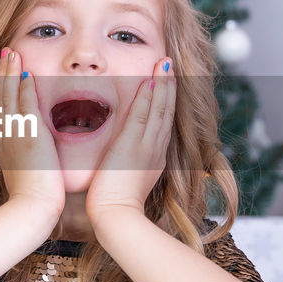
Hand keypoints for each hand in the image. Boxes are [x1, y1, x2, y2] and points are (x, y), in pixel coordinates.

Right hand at [0, 48, 64, 220]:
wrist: (31, 209)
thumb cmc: (33, 199)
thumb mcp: (25, 173)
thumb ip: (28, 159)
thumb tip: (36, 154)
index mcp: (4, 144)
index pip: (0, 110)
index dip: (1, 89)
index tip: (5, 73)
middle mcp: (5, 136)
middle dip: (2, 73)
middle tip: (6, 53)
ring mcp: (14, 134)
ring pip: (8, 95)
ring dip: (10, 72)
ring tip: (12, 52)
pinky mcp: (28, 136)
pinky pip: (24, 104)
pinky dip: (24, 87)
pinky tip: (27, 72)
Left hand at [85, 57, 173, 223]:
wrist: (116, 217)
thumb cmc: (113, 205)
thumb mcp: (124, 181)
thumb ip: (123, 166)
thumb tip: (116, 160)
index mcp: (152, 158)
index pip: (161, 124)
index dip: (164, 102)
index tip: (164, 84)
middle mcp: (154, 149)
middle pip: (166, 112)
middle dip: (169, 87)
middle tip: (169, 65)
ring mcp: (147, 146)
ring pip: (160, 109)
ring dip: (163, 84)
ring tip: (165, 64)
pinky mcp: (134, 145)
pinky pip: (145, 115)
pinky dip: (150, 96)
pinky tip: (152, 80)